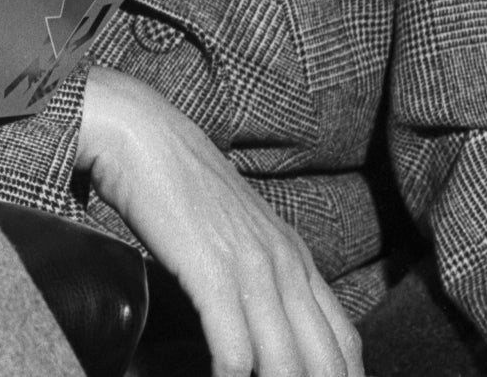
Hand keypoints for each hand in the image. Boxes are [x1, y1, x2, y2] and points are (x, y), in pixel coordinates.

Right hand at [79, 66, 363, 376]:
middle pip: (325, 363)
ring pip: (286, 366)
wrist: (141, 133)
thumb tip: (260, 319)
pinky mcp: (211, 271)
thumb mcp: (236, 228)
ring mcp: (251, 268)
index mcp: (296, 257)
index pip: (345, 343)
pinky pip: (234, 350)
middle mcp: (285, 266)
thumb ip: (258, 268)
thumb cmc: (178, 181)